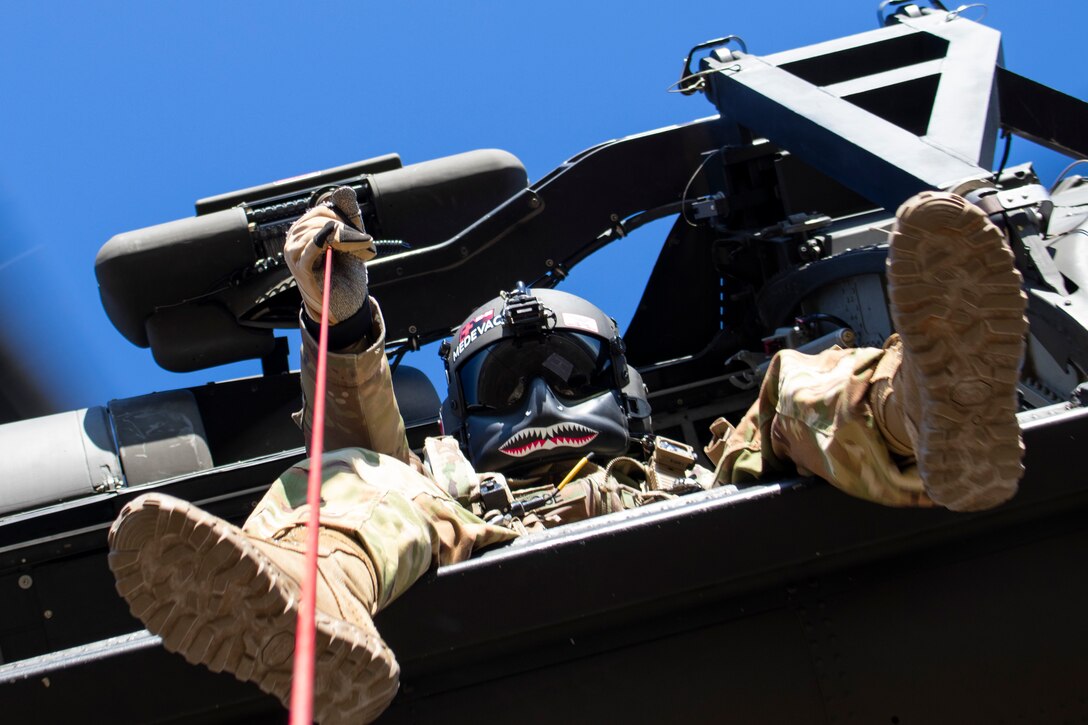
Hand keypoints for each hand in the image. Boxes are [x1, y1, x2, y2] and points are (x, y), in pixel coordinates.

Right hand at [284, 186, 376, 324]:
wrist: (345, 305)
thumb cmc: (345, 273)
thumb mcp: (352, 241)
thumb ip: (349, 216)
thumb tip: (344, 189)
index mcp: (306, 230)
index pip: (322, 210)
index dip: (343, 217)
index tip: (361, 234)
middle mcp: (296, 239)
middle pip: (319, 219)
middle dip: (346, 228)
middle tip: (367, 243)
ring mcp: (295, 254)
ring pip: (317, 231)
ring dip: (344, 238)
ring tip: (362, 250)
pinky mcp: (301, 269)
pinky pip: (310, 249)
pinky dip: (323, 241)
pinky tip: (333, 238)